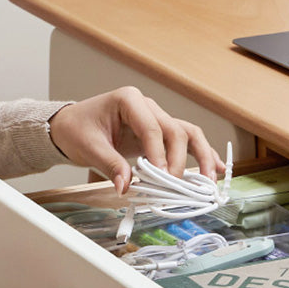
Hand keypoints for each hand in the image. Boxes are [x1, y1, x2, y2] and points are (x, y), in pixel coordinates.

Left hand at [47, 86, 225, 194]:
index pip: (154, 128)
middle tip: (175, 186)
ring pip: (188, 135)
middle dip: (179, 161)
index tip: (161, 176)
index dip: (160, 154)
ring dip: (202, 156)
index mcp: (130, 100)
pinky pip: (186, 142)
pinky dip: (202, 155)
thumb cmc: (77, 129)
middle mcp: (149, 107)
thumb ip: (109, 165)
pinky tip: (216, 169)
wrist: (71, 126)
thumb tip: (126, 186)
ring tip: (209, 179)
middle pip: (176, 131)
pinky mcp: (161, 135)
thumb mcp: (89, 147)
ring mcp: (158, 119)